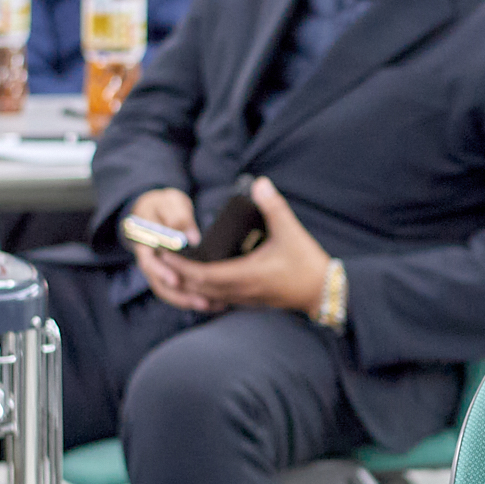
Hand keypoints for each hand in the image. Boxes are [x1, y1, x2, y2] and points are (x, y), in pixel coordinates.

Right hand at [127, 189, 215, 311]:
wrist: (156, 210)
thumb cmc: (163, 204)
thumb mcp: (170, 203)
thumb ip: (179, 217)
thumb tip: (192, 238)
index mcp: (144, 241)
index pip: (149, 261)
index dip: (162, 272)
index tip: (176, 281)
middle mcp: (148, 259)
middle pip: (158, 283)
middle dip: (179, 296)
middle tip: (202, 302)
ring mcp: (157, 269)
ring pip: (167, 291)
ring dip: (187, 301)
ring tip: (209, 306)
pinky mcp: (168, 274)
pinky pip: (176, 291)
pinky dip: (190, 298)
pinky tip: (211, 303)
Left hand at [175, 177, 332, 315]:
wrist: (323, 291)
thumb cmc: (307, 263)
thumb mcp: (291, 231)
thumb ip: (273, 206)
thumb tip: (259, 183)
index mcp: (246, 275)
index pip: (204, 274)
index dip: (182, 265)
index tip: (165, 254)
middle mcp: (241, 290)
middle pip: (199, 288)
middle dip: (178, 275)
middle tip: (161, 259)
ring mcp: (245, 298)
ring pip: (208, 296)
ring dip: (189, 284)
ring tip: (174, 269)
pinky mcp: (251, 300)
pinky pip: (219, 299)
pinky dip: (205, 291)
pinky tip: (201, 281)